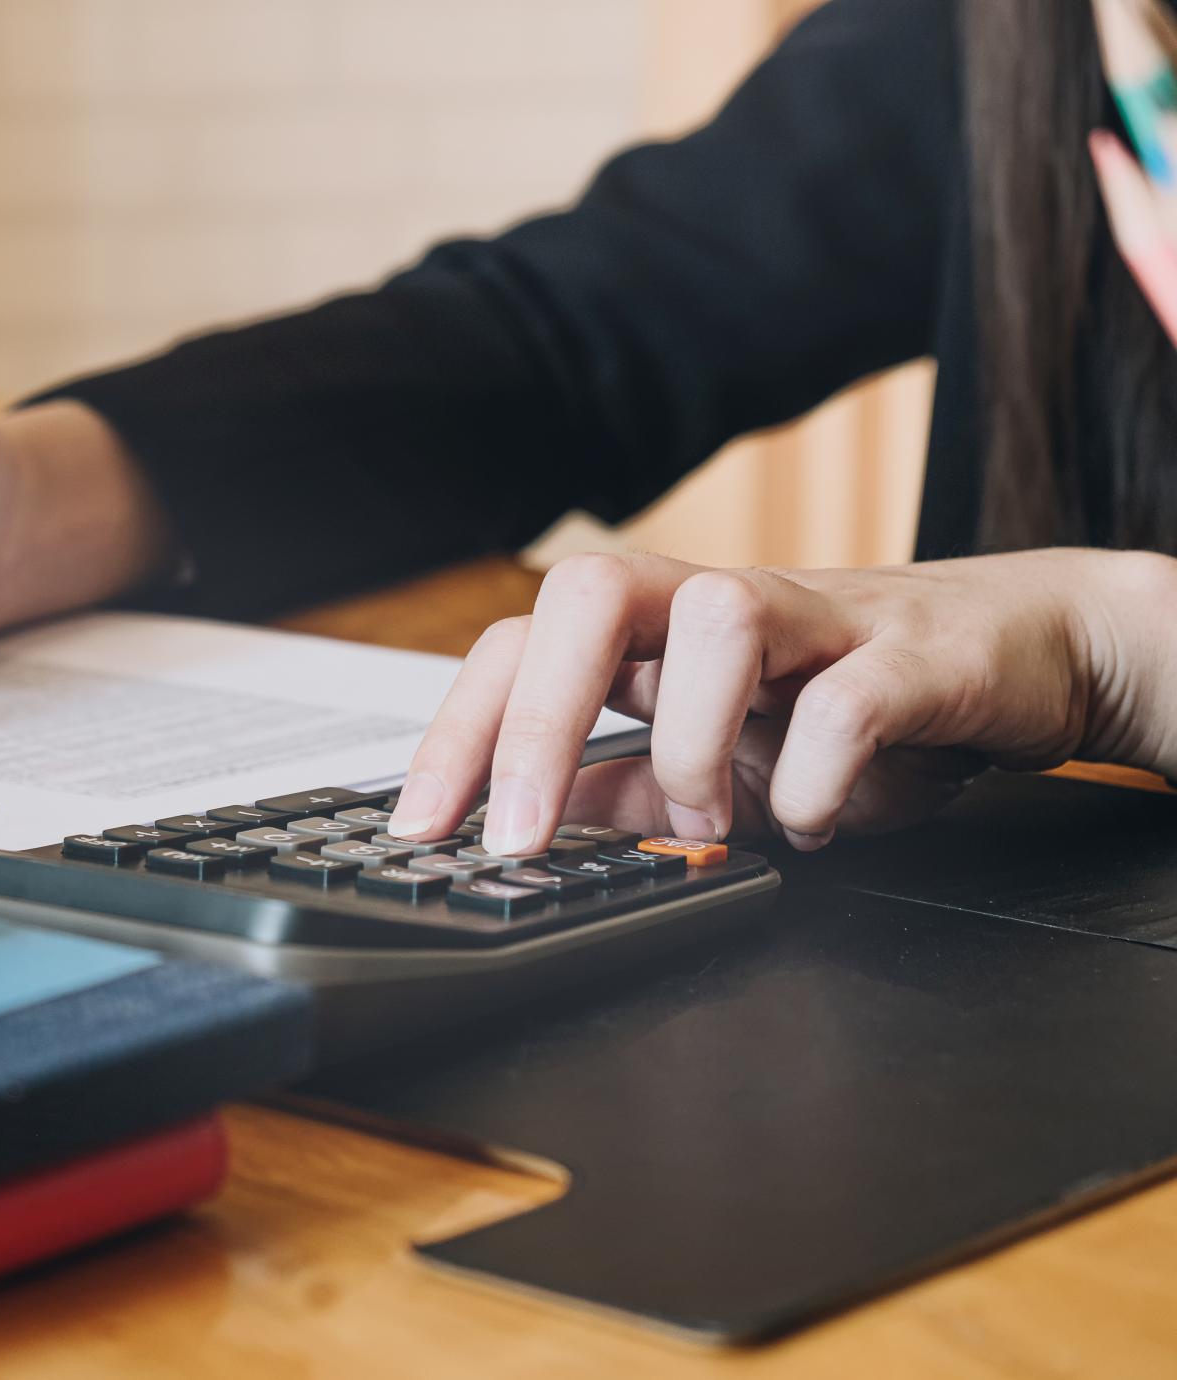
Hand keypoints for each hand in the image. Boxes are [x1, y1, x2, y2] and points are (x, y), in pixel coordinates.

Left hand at [388, 549, 1176, 853]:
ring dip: (690, 744)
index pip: (521, 643)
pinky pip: (847, 698)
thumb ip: (627, 787)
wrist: (1025, 650)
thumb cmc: (856, 702)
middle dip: (532, 718)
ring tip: (710, 823)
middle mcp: (718, 605)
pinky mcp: (913, 655)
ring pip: (718, 616)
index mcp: (658, 632)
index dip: (458, 731)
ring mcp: (816, 618)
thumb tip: (531, 830)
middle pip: (588, 590)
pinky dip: (816, 779)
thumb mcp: (721, 758)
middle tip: (517, 837)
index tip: (422, 830)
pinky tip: (814, 823)